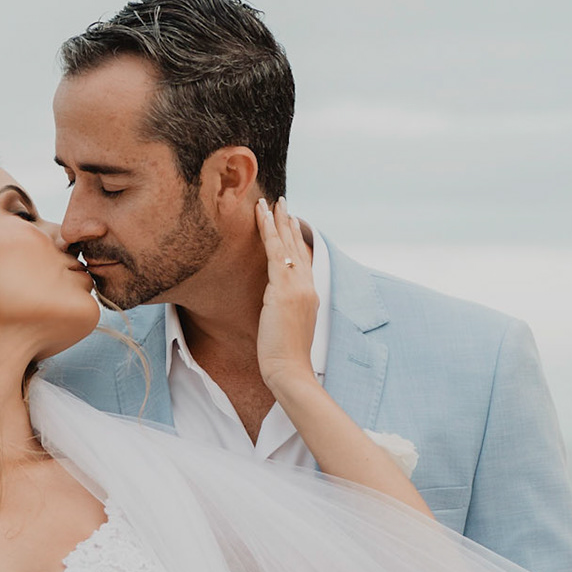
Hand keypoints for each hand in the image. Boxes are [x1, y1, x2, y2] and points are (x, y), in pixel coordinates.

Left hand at [253, 196, 317, 394]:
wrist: (289, 369)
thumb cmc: (284, 357)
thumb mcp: (286, 327)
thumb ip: (283, 309)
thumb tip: (274, 301)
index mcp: (309, 296)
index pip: (303, 262)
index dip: (297, 241)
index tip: (291, 224)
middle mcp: (307, 287)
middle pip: (298, 248)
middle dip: (289, 224)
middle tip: (283, 203)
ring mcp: (298, 286)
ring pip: (287, 245)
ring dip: (278, 220)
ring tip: (270, 201)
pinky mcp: (284, 289)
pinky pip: (275, 251)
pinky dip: (268, 230)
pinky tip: (261, 214)